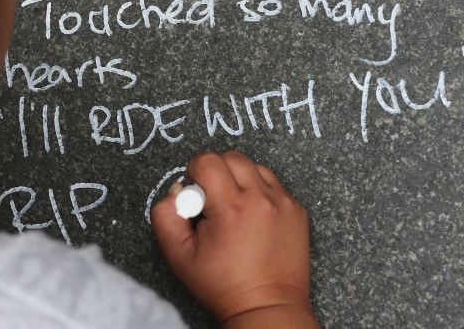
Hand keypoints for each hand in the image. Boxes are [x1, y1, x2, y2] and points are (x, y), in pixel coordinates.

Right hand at [151, 151, 317, 327]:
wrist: (267, 306)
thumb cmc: (222, 285)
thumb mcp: (178, 255)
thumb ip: (166, 215)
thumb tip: (178, 188)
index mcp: (231, 208)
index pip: (208, 160)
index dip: (195, 172)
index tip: (198, 196)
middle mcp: (261, 199)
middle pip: (232, 157)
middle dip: (217, 171)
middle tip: (215, 201)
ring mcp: (284, 202)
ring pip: (255, 166)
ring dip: (241, 179)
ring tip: (236, 208)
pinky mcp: (297, 209)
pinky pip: (274, 184)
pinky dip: (261, 192)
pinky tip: (254, 218)